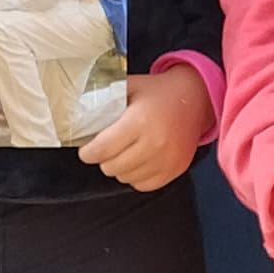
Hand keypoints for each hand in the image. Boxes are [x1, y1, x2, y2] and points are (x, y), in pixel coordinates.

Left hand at [79, 64, 211, 190]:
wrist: (196, 98)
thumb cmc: (158, 92)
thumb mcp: (130, 87)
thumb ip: (104, 98)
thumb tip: (77, 112)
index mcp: (139, 121)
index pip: (102, 149)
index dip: (88, 153)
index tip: (86, 150)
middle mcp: (154, 143)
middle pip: (112, 167)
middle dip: (103, 159)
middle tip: (107, 148)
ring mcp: (166, 159)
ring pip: (126, 178)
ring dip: (120, 168)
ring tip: (124, 152)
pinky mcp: (175, 170)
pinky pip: (144, 185)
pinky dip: (136, 176)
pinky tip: (138, 161)